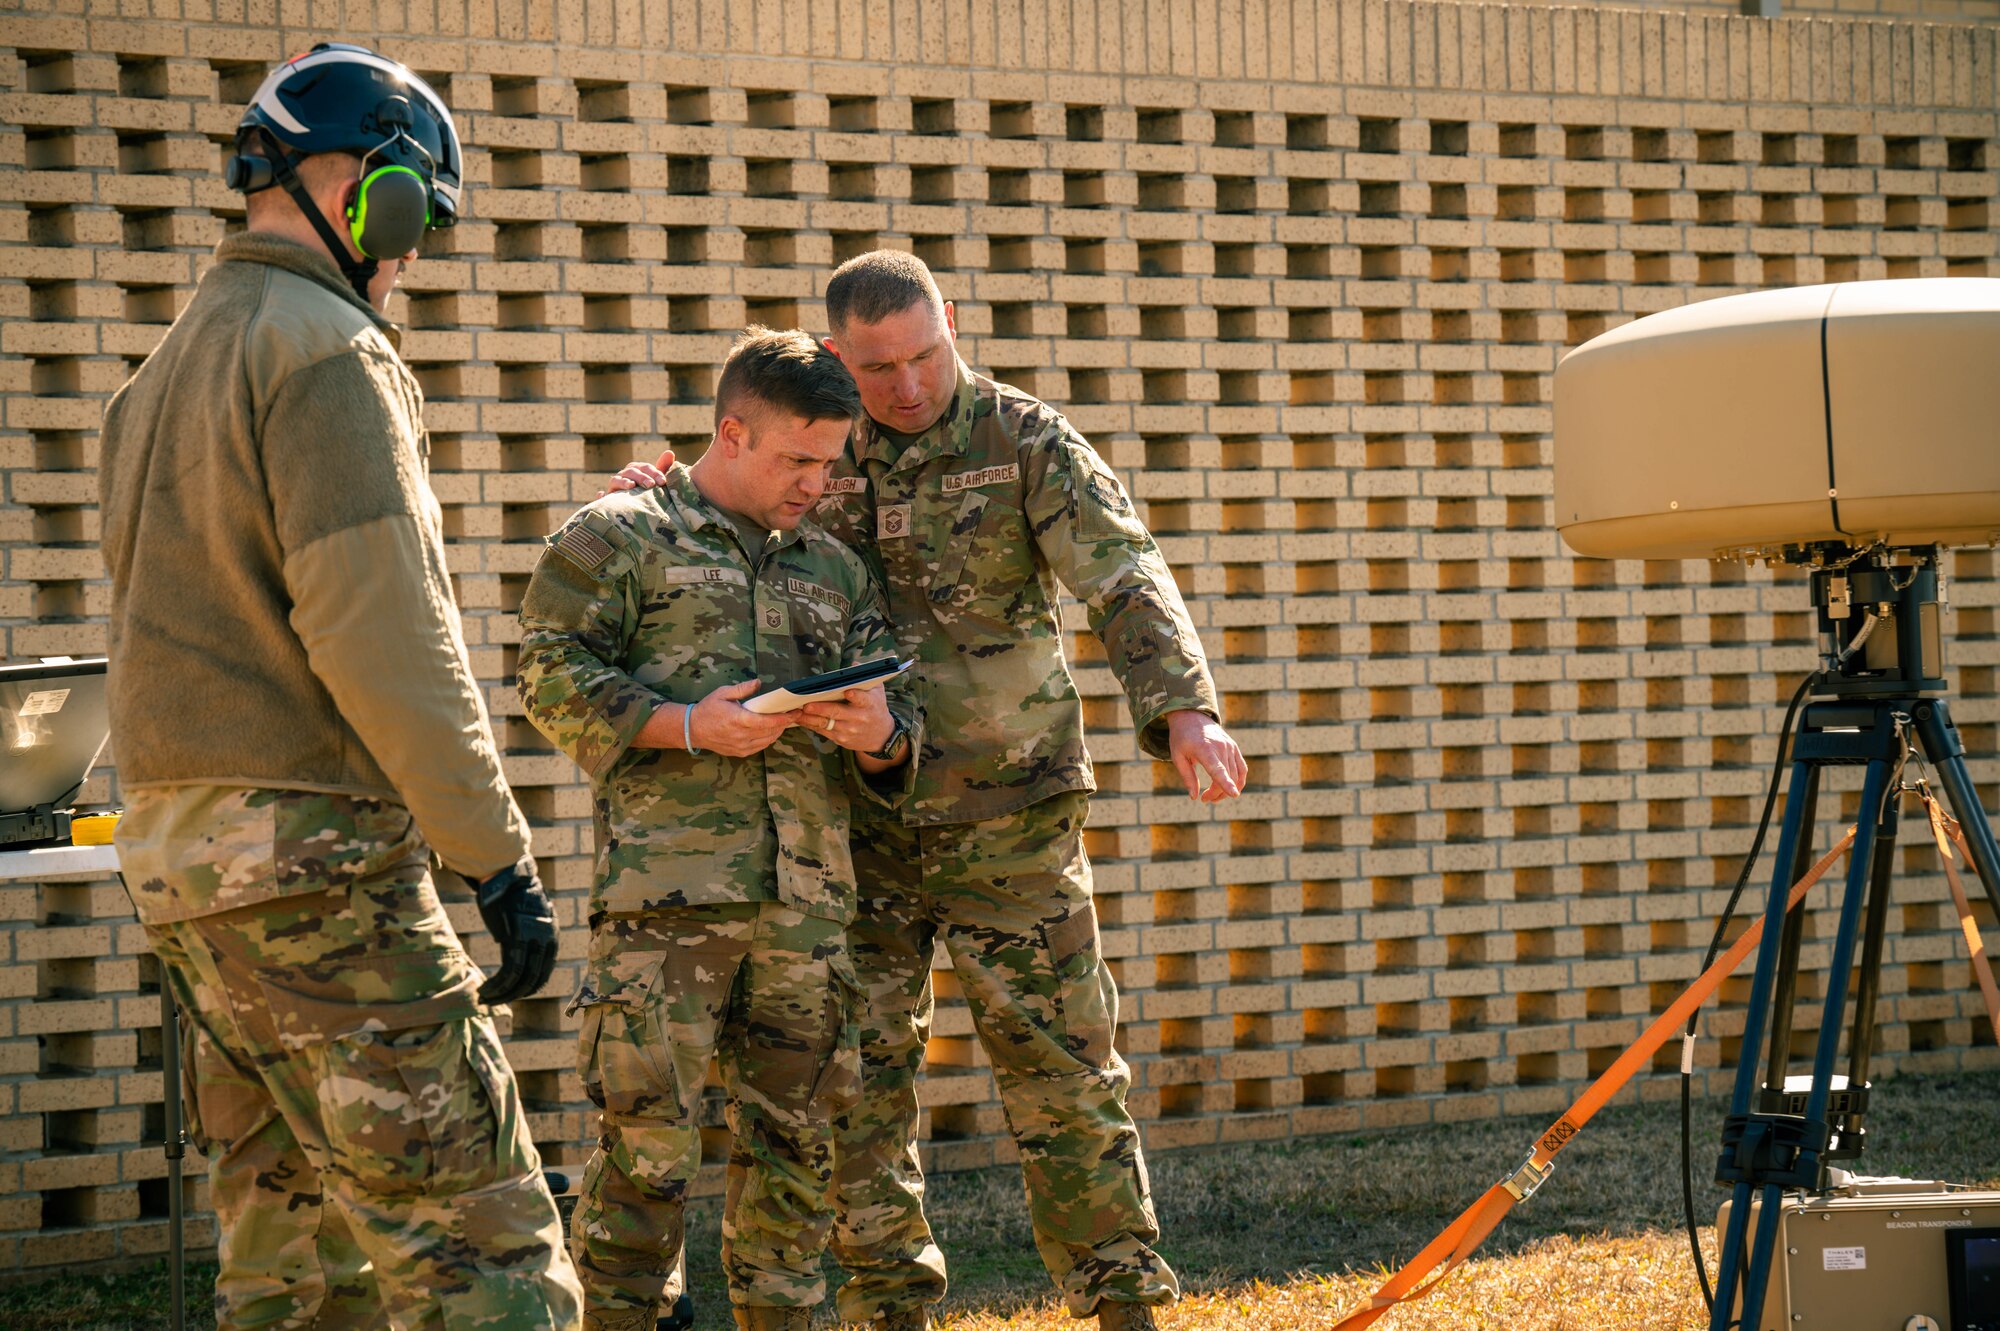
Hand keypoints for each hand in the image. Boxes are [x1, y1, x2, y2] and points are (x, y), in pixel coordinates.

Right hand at [474, 858, 558, 1004]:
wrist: (505, 874)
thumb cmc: (512, 893)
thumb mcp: (528, 916)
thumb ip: (529, 935)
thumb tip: (516, 954)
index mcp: (552, 936)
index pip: (544, 973)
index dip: (528, 988)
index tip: (512, 995)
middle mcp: (547, 940)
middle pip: (533, 980)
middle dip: (512, 996)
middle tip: (494, 1002)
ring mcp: (532, 940)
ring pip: (519, 980)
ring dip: (500, 994)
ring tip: (483, 998)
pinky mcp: (515, 939)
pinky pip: (508, 972)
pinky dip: (496, 985)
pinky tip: (484, 989)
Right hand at [597, 446, 674, 497]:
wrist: (639, 512)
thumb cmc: (651, 493)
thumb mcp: (658, 483)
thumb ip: (663, 468)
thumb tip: (669, 452)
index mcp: (638, 470)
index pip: (645, 468)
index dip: (654, 473)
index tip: (663, 482)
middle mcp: (625, 475)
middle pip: (631, 472)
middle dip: (641, 477)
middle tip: (650, 485)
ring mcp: (615, 486)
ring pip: (616, 480)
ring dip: (623, 482)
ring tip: (631, 486)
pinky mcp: (608, 498)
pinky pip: (602, 497)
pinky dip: (601, 496)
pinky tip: (602, 495)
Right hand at [689, 678, 794, 756]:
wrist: (693, 729)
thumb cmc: (708, 709)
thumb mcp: (723, 693)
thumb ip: (742, 689)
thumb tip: (758, 683)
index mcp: (738, 719)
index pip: (767, 721)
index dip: (783, 718)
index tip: (794, 712)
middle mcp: (741, 735)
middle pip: (770, 731)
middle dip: (784, 723)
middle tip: (793, 714)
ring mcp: (740, 746)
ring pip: (767, 740)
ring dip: (778, 731)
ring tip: (784, 721)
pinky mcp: (739, 752)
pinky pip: (760, 747)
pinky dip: (768, 739)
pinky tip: (771, 731)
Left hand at [797, 685, 895, 754]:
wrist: (881, 736)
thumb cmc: (876, 708)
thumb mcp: (877, 691)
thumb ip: (865, 677)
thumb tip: (854, 664)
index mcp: (869, 704)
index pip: (862, 699)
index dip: (855, 696)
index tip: (848, 692)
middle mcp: (859, 718)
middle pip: (837, 712)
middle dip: (821, 709)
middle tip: (807, 704)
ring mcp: (849, 730)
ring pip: (826, 723)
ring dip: (810, 718)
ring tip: (797, 712)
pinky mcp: (841, 739)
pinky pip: (823, 731)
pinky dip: (811, 725)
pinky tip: (801, 718)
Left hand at [1167, 709, 1246, 802]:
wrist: (1192, 716)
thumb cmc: (1182, 738)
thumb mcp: (1178, 757)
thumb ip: (1187, 777)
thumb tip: (1195, 797)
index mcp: (1204, 749)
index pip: (1218, 769)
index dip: (1226, 783)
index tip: (1234, 795)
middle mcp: (1220, 747)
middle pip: (1226, 777)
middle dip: (1217, 793)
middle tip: (1205, 799)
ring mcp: (1230, 746)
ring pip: (1236, 775)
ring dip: (1227, 790)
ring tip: (1213, 796)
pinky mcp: (1234, 747)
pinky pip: (1242, 768)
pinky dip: (1238, 780)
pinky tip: (1229, 787)